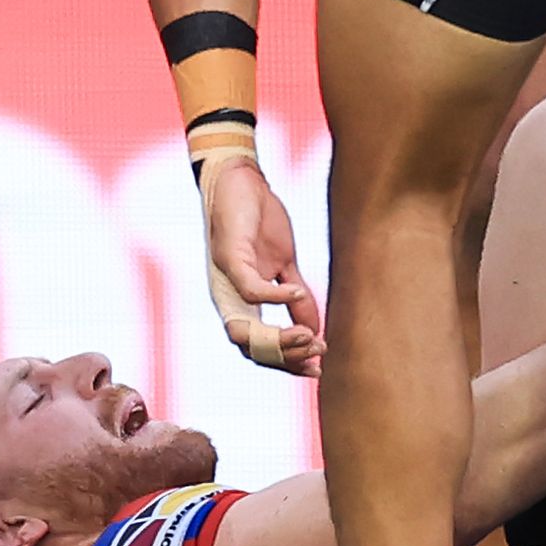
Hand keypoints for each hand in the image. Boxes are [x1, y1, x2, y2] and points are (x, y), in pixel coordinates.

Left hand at [200, 153, 320, 373]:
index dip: (288, 363)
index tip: (318, 366)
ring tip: (310, 338)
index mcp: (242, 304)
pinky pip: (251, 291)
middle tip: (318, 353)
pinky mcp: (229, 258)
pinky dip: (276, 298)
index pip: (260, 349)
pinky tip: (297, 295)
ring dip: (279, 341)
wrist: (241, 179)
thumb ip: (298, 297)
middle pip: (251, 350)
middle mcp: (230, 300)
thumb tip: (315, 330)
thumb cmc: (259, 220)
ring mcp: (226, 282)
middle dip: (287, 359)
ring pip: (244, 332)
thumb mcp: (285, 264)